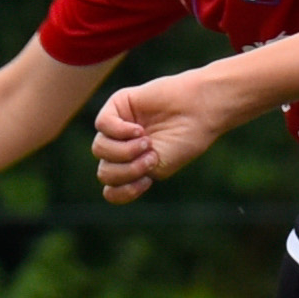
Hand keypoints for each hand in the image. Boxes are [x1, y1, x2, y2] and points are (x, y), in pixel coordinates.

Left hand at [92, 71, 231, 201]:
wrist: (199, 109)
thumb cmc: (186, 139)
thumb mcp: (159, 167)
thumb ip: (130, 174)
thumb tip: (103, 169)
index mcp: (133, 167)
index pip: (111, 189)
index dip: (123, 191)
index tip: (147, 181)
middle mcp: (122, 148)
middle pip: (104, 171)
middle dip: (126, 170)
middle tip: (151, 158)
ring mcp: (118, 127)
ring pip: (99, 148)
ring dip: (124, 151)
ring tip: (147, 141)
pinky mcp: (117, 105)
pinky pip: (101, 124)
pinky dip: (119, 131)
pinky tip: (138, 129)